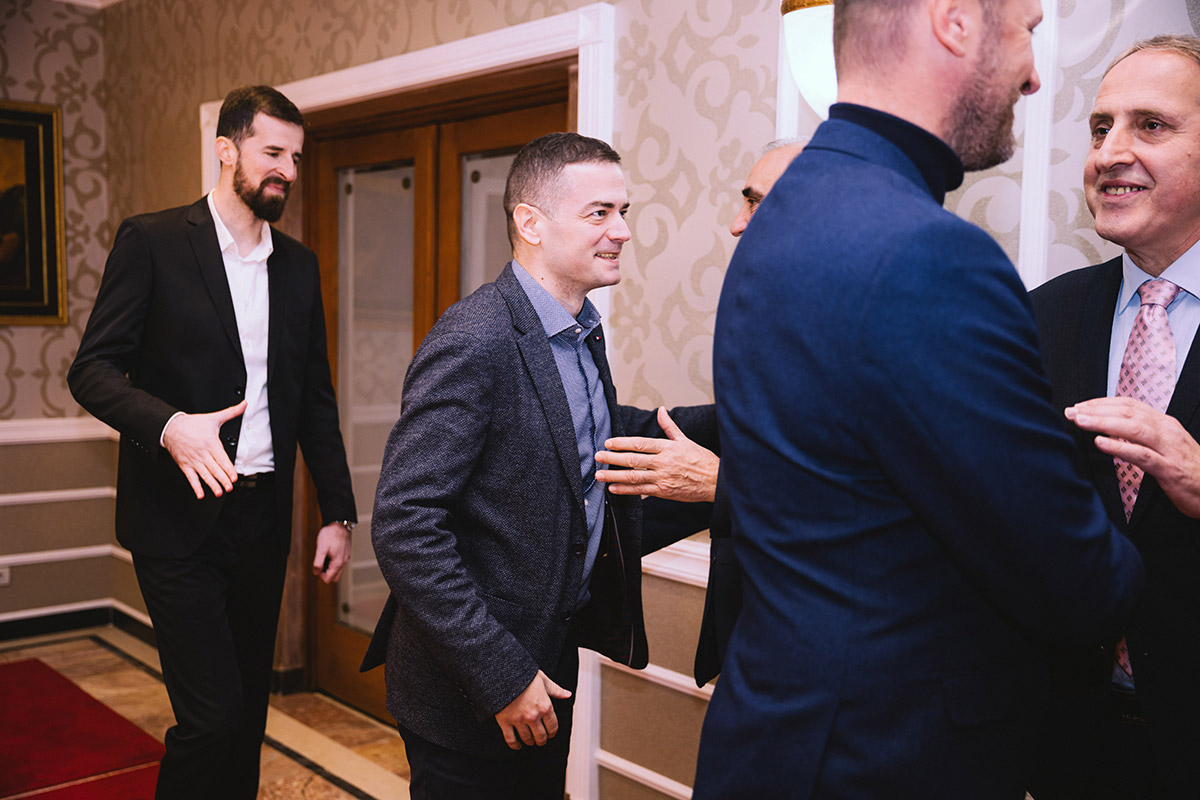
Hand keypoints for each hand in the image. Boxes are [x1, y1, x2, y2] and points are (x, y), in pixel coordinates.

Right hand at [161, 400, 246, 499]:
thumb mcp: (214, 418)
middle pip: (214, 469)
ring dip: (212, 485)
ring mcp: (193, 460)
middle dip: (223, 479)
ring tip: (219, 492)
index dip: (228, 469)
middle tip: (229, 488)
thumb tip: (244, 404)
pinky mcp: (184, 465)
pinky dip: (196, 487)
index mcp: (211, 443)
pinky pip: (190, 478)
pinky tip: (200, 494)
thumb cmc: (192, 424)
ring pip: (204, 475)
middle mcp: (202, 453)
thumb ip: (231, 412)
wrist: (171, 427)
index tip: (234, 477)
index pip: (222, 459)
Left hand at [312, 522, 351, 582]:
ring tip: (325, 557)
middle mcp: (344, 562)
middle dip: (327, 573)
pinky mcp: (347, 553)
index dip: (321, 575)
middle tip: (320, 564)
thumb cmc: (330, 534)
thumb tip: (316, 572)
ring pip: (339, 570)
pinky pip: (341, 563)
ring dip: (331, 567)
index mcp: (338, 563)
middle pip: (335, 577)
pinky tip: (330, 553)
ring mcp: (346, 557)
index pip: (329, 579)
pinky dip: (335, 562)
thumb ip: (318, 562)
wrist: (340, 523)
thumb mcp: (321, 549)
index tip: (317, 566)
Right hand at [494, 670, 571, 749]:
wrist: (503, 674)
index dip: (553, 733)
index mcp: (545, 706)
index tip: (551, 734)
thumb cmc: (524, 675)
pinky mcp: (505, 722)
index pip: (553, 727)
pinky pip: (510, 739)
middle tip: (541, 740)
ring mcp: (519, 720)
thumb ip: (556, 690)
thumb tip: (567, 695)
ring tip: (530, 741)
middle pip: (541, 737)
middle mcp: (533, 716)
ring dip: (530, 742)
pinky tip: (518, 745)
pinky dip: (515, 745)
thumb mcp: (543, 680)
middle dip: (542, 740)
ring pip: (527, 739)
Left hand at [595, 406, 718, 502]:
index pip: (640, 443)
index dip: (622, 443)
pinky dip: (626, 490)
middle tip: (598, 456)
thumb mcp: (685, 440)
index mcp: (667, 447)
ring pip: (634, 476)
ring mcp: (662, 478)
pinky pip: (641, 491)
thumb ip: (669, 426)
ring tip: (600, 475)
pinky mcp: (663, 492)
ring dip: (614, 476)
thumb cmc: (701, 460)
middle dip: (613, 458)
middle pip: (633, 460)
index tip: (609, 443)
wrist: (715, 481)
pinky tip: (614, 489)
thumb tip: (661, 410)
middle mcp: (663, 462)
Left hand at [1067, 397, 1199, 517]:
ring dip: (1103, 423)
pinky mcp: (1169, 469)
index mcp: (1164, 423)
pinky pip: (1141, 455)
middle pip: (1127, 413)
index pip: (1129, 405)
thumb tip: (1111, 428)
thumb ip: (1142, 435)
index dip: (1102, 403)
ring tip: (1080, 421)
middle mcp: (1167, 431)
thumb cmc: (1188, 469)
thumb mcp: (1165, 445)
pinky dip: (1119, 448)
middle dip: (1096, 410)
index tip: (1079, 406)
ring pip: (1133, 429)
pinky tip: (1100, 444)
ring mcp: (1168, 449)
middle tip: (1071, 412)